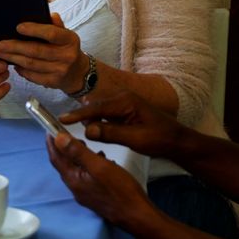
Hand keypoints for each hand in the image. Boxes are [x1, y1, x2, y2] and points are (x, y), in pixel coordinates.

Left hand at [0, 12, 87, 93]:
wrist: (78, 73)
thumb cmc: (66, 49)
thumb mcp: (66, 35)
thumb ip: (57, 25)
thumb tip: (49, 14)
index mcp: (70, 40)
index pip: (51, 33)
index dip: (34, 30)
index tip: (18, 27)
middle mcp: (67, 55)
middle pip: (36, 50)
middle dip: (15, 47)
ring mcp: (60, 70)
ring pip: (31, 64)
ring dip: (13, 58)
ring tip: (0, 53)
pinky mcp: (53, 82)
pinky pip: (33, 76)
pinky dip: (21, 70)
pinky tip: (13, 64)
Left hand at [47, 132, 155, 227]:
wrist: (136, 215)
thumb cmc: (119, 189)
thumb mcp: (98, 166)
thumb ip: (77, 152)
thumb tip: (58, 138)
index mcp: (73, 179)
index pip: (56, 158)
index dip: (52, 143)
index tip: (49, 129)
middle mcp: (75, 188)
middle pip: (65, 164)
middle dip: (65, 149)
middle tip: (72, 135)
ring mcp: (85, 194)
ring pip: (77, 170)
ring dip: (78, 156)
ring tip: (87, 145)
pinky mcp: (95, 196)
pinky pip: (86, 176)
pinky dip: (89, 165)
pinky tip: (101, 160)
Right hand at [59, 89, 185, 157]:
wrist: (177, 140)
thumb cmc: (159, 139)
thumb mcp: (135, 138)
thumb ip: (110, 133)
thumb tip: (86, 130)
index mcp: (125, 102)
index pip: (96, 108)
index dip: (77, 115)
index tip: (61, 120)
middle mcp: (122, 98)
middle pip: (94, 107)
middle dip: (80, 116)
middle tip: (63, 126)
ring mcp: (123, 103)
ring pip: (98, 110)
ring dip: (88, 120)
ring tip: (73, 129)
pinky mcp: (124, 111)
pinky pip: (105, 114)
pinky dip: (97, 121)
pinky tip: (92, 130)